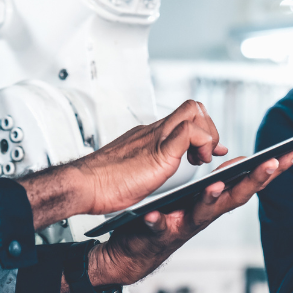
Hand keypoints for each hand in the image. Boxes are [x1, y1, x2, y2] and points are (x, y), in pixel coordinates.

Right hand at [75, 100, 227, 215]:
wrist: (83, 185)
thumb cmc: (101, 184)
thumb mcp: (131, 169)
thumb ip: (145, 166)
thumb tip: (152, 171)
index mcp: (148, 136)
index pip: (182, 116)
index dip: (202, 129)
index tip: (208, 150)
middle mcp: (153, 131)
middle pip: (192, 107)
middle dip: (209, 129)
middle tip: (205, 154)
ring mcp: (157, 138)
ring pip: (194, 111)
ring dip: (208, 134)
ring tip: (200, 159)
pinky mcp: (160, 151)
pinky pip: (190, 131)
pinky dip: (202, 144)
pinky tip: (195, 162)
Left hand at [87, 152, 292, 285]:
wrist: (135, 249)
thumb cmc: (169, 219)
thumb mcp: (197, 199)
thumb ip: (217, 183)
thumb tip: (238, 161)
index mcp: (215, 202)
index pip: (248, 182)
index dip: (272, 170)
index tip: (292, 153)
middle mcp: (205, 214)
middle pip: (236, 196)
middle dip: (256, 180)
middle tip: (272, 163)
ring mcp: (184, 224)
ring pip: (203, 211)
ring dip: (211, 198)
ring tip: (216, 184)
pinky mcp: (159, 233)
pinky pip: (159, 226)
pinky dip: (158, 221)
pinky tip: (153, 215)